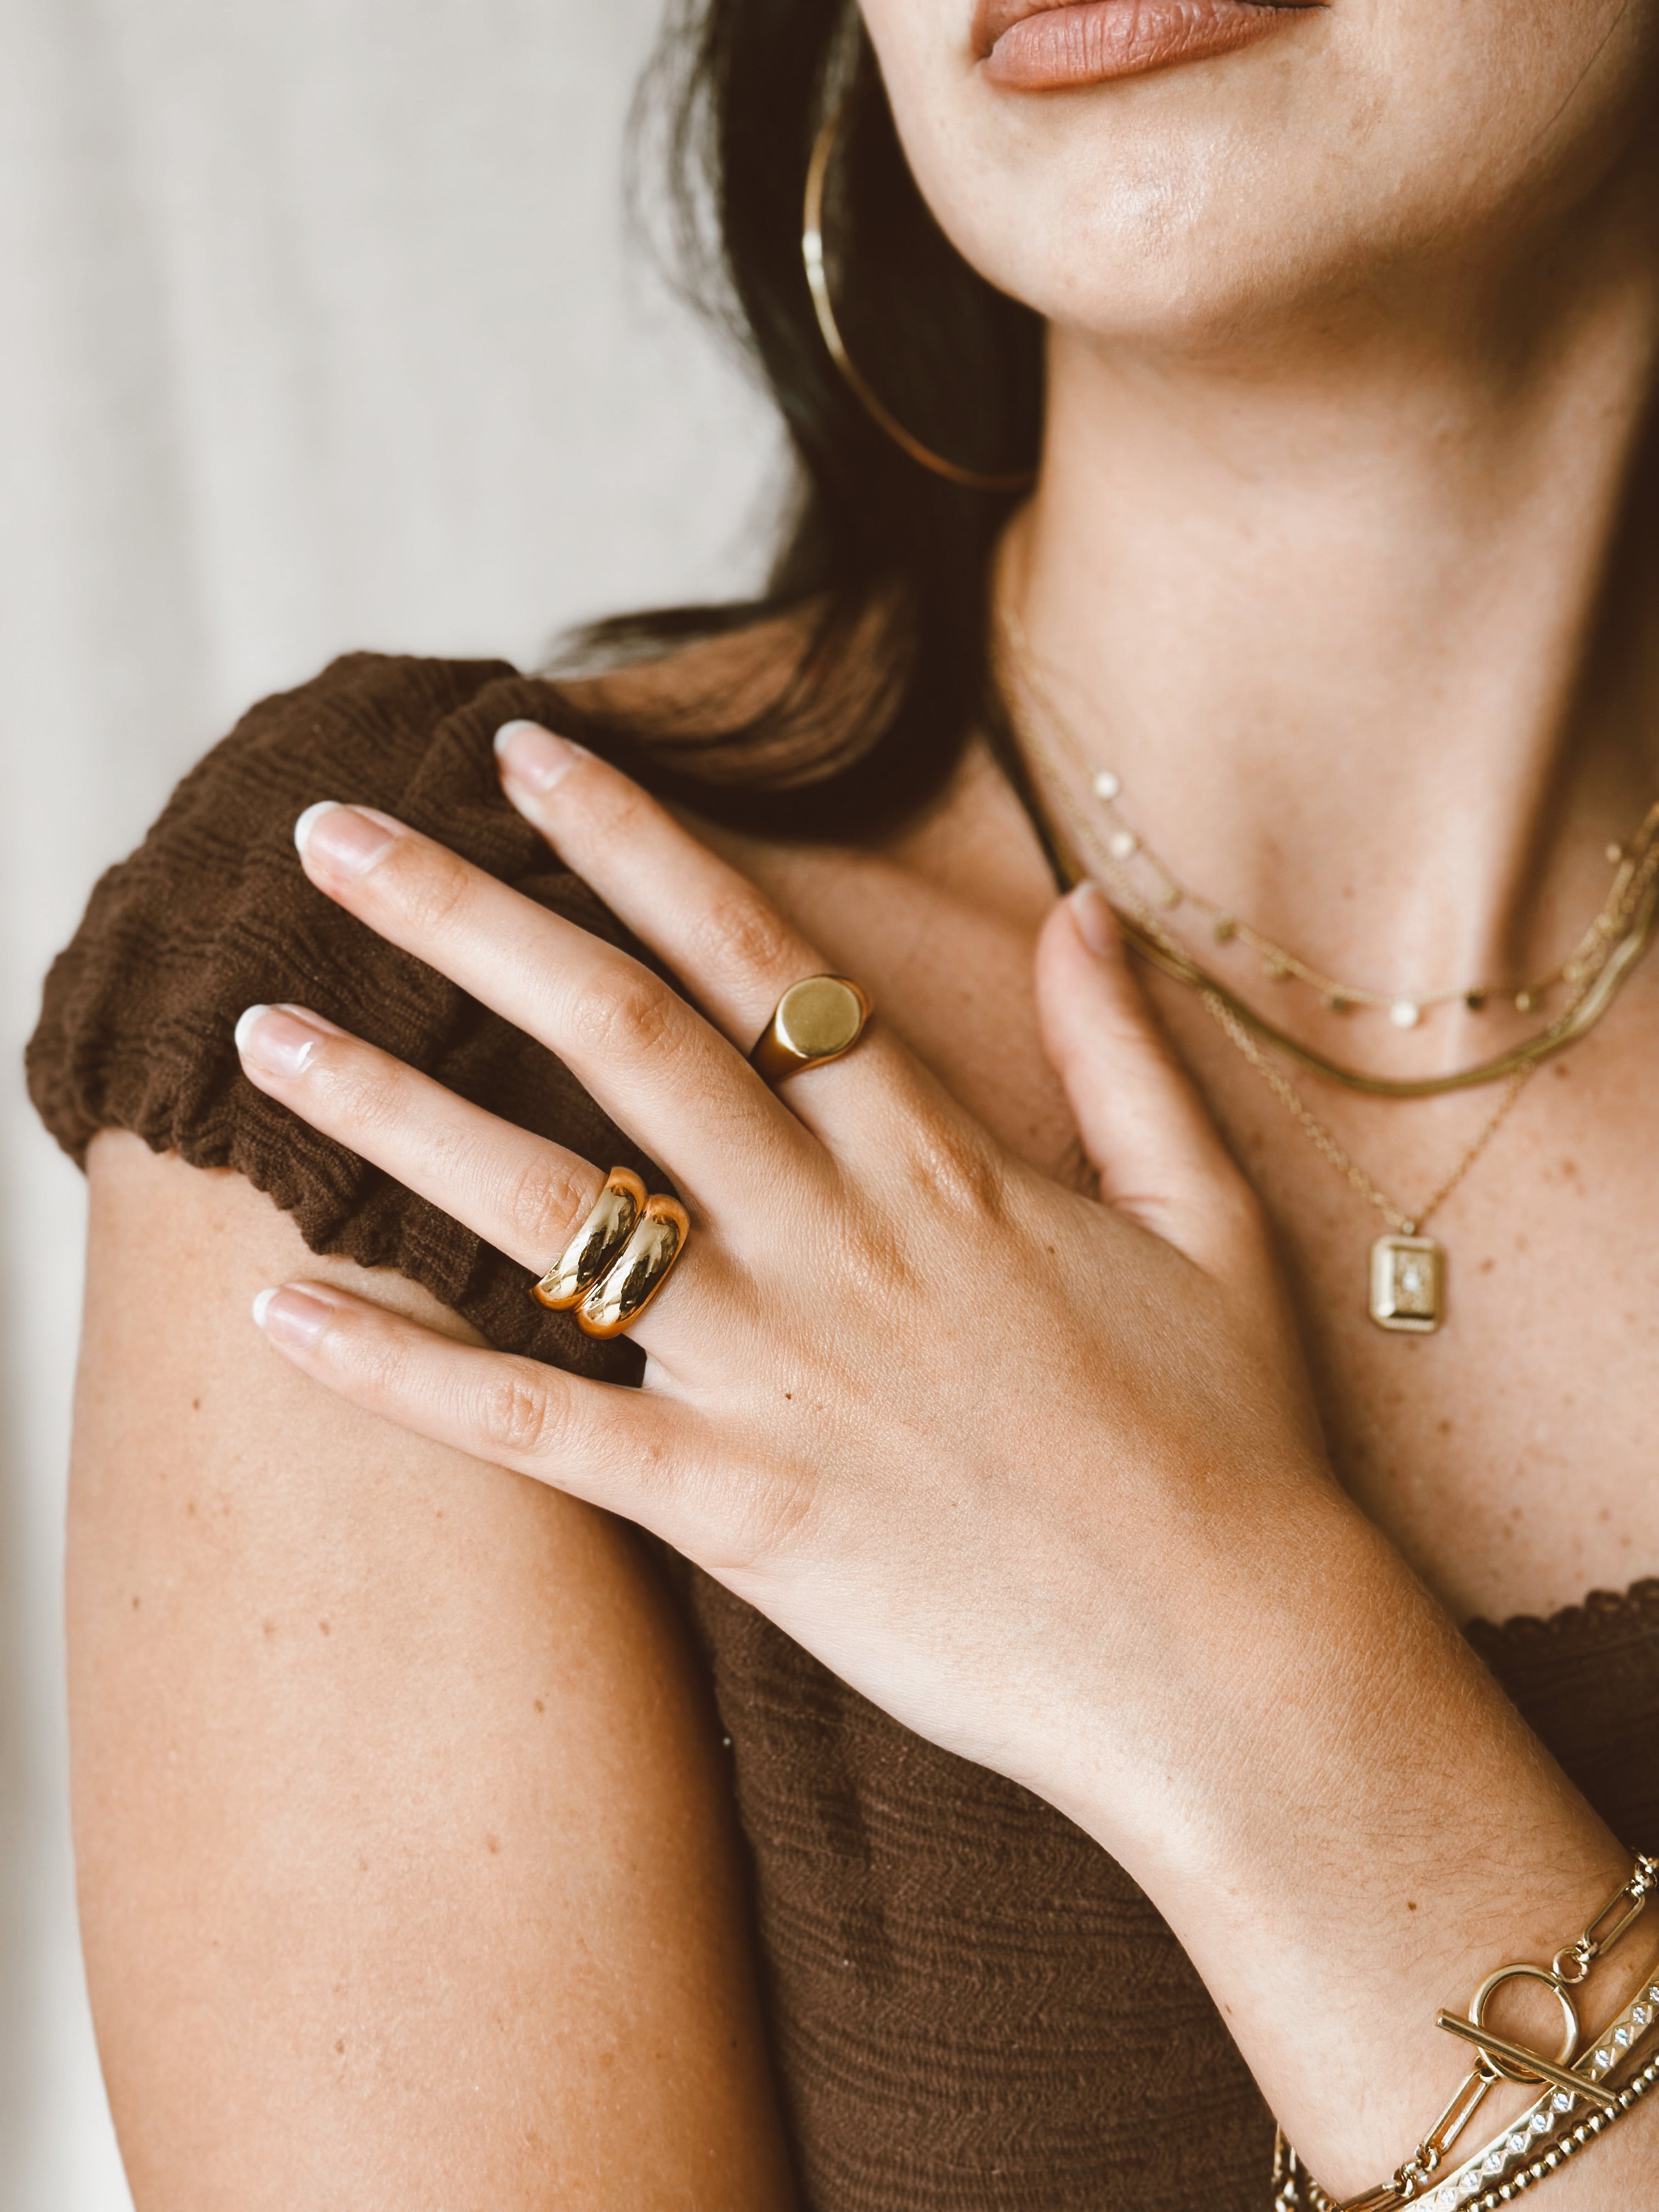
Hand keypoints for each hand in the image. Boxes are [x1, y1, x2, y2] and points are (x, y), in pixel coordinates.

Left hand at [235, 723, 1644, 2194]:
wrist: (1243, 1666)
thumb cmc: (1236, 1448)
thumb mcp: (1211, 1220)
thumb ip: (1129, 1055)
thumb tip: (1083, 909)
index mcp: (938, 1161)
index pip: (755, 958)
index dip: (631, 842)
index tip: (526, 753)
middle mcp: (835, 1238)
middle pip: (618, 1039)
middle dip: (467, 920)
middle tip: (332, 835)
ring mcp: (779, 1374)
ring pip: (549, 1212)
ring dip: (392, 1116)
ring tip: (262, 1040)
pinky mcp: (744, 1514)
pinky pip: (541, 1429)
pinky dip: (406, 1373)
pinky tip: (285, 1313)